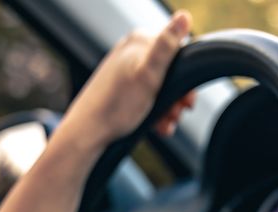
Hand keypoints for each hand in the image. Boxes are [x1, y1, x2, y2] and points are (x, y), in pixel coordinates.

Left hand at [56, 10, 193, 150]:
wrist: (89, 130)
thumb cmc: (118, 106)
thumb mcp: (149, 76)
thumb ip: (167, 46)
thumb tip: (184, 15)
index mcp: (140, 41)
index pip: (179, 51)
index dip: (187, 77)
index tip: (187, 100)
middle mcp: (133, 50)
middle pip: (171, 72)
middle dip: (178, 97)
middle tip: (176, 115)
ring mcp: (127, 67)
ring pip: (161, 86)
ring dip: (169, 108)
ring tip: (165, 123)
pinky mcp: (123, 85)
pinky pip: (148, 95)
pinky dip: (157, 110)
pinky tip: (157, 124)